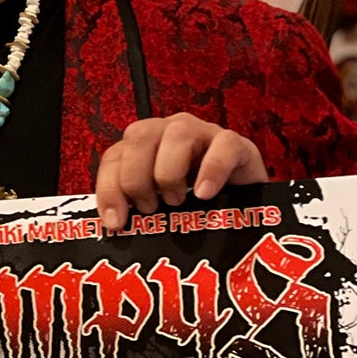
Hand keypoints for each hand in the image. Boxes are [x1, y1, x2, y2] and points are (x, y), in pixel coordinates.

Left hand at [96, 115, 267, 231]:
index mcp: (144, 145)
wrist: (246, 207)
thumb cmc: (194, 206)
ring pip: (178, 133)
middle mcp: (169, 131)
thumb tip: (113, 226)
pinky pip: (224, 145)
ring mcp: (204, 133)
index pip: (114, 155)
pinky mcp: (237, 144)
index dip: (109, 188)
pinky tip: (205, 195)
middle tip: (150, 207)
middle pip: (140, 136)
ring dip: (170, 172)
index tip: (116, 222)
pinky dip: (212, 169)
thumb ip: (135, 207)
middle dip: (137, 178)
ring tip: (177, 201)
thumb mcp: (159, 207)